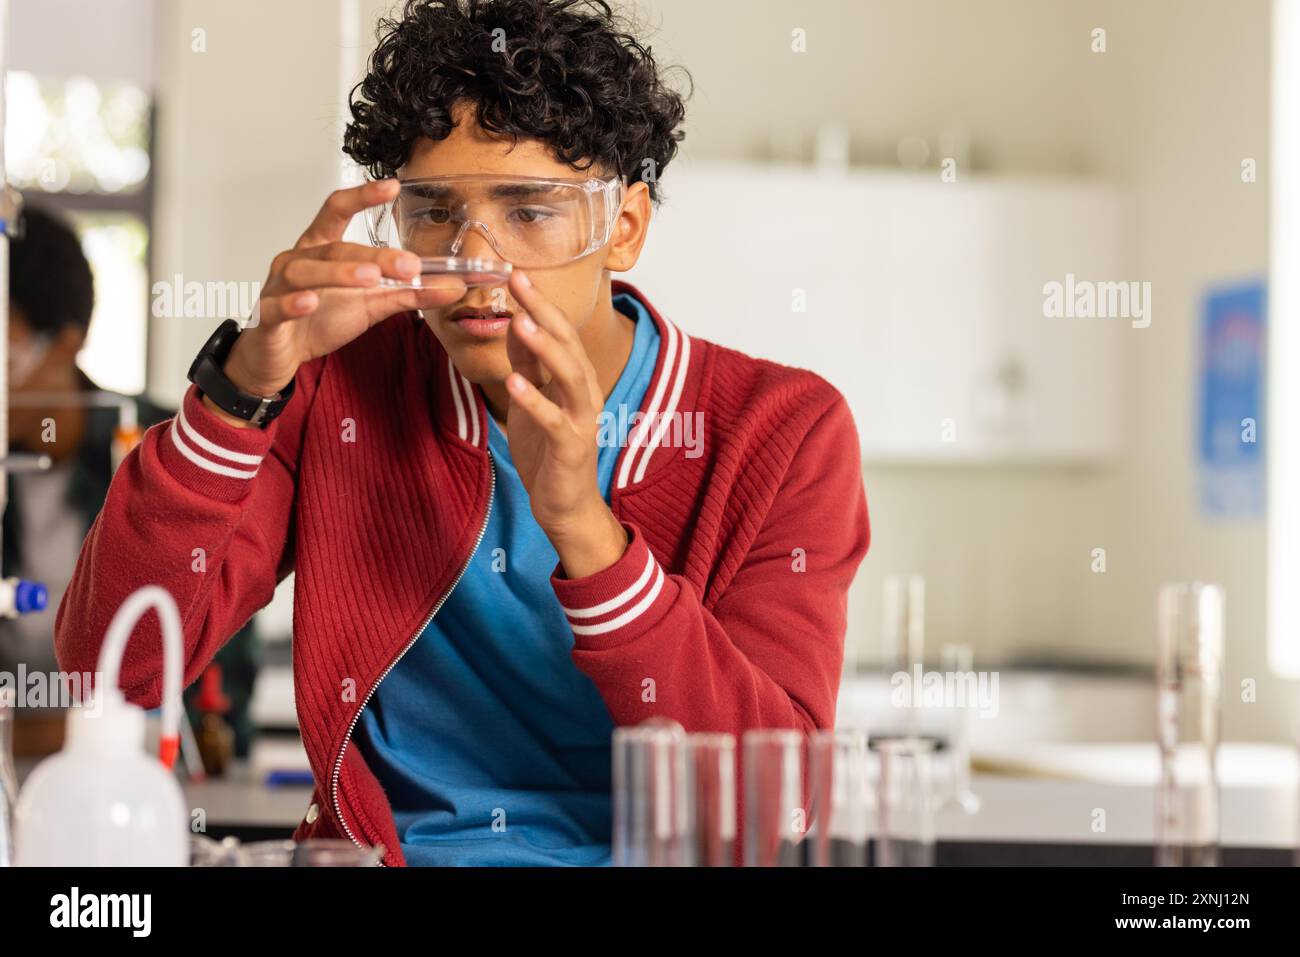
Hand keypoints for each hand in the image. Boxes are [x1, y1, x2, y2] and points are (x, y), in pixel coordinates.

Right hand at [210, 180, 467, 423]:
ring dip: (338, 274)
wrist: (280, 355)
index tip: (392, 186)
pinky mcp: (267, 316)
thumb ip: (409, 293)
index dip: (362, 196)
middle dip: (372, 255)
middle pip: (334, 248)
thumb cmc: (320, 320)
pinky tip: (310, 302)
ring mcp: (279, 287)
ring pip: (305, 271)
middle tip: (407, 265)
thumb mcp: (370, 304)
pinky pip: (277, 306)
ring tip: (369, 279)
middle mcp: (298, 259)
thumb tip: (453, 287)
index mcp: (321, 249)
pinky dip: (293, 303)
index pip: (338, 211)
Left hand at [503, 271, 627, 578]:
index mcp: (575, 379)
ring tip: (522, 323)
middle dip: (543, 312)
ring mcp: (582, 419)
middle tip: (519, 282)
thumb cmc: (548, 452)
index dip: (538, 303)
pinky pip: (554, 419)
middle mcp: (584, 393)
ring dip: (546, 349)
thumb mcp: (532, 400)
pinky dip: (535, 400)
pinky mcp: (571, 446)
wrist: (565, 505)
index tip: (515, 273)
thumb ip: (528, 365)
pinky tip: (514, 382)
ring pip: (569, 376)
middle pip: (568, 344)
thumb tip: (517, 324)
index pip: (559, 332)